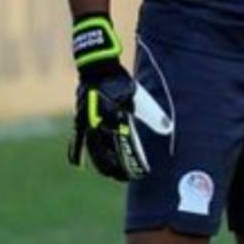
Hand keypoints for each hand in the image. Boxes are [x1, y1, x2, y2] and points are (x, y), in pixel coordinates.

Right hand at [67, 14, 149, 181]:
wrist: (97, 68)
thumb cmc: (120, 83)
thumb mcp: (140, 97)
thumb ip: (153, 114)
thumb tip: (167, 128)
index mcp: (114, 121)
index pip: (122, 149)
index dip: (129, 163)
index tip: (139, 172)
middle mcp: (98, 126)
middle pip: (105, 155)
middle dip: (115, 168)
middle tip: (124, 176)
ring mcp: (87, 124)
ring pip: (92, 150)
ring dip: (101, 163)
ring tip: (109, 173)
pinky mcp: (81, 120)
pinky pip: (77, 139)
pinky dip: (76, 151)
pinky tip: (77, 164)